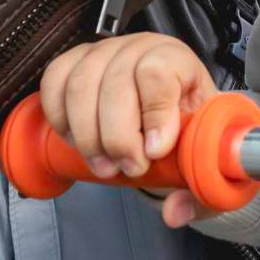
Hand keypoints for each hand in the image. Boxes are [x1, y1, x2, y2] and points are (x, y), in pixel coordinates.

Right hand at [38, 32, 215, 224]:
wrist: (171, 110)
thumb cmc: (188, 129)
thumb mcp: (205, 157)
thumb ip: (199, 187)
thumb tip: (175, 211)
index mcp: (179, 60)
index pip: (159, 72)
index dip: (154, 114)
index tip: (155, 151)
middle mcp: (141, 48)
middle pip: (116, 83)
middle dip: (117, 137)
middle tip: (128, 168)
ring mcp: (105, 52)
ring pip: (81, 85)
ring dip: (87, 134)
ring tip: (103, 165)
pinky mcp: (76, 61)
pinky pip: (55, 80)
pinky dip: (59, 116)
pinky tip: (76, 140)